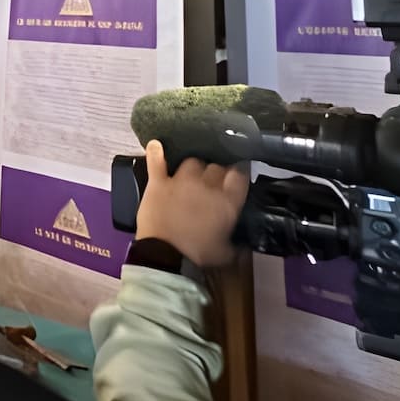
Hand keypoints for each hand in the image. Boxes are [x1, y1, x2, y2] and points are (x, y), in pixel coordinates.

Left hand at [134, 139, 247, 267]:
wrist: (166, 256)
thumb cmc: (199, 255)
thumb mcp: (227, 253)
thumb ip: (238, 245)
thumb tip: (244, 246)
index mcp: (227, 201)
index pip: (240, 174)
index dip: (239, 171)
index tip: (237, 173)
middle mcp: (206, 185)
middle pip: (216, 166)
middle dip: (216, 172)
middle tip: (212, 182)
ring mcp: (181, 181)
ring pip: (192, 162)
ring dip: (194, 167)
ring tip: (192, 175)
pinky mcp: (158, 183)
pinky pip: (157, 161)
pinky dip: (156, 152)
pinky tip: (155, 144)